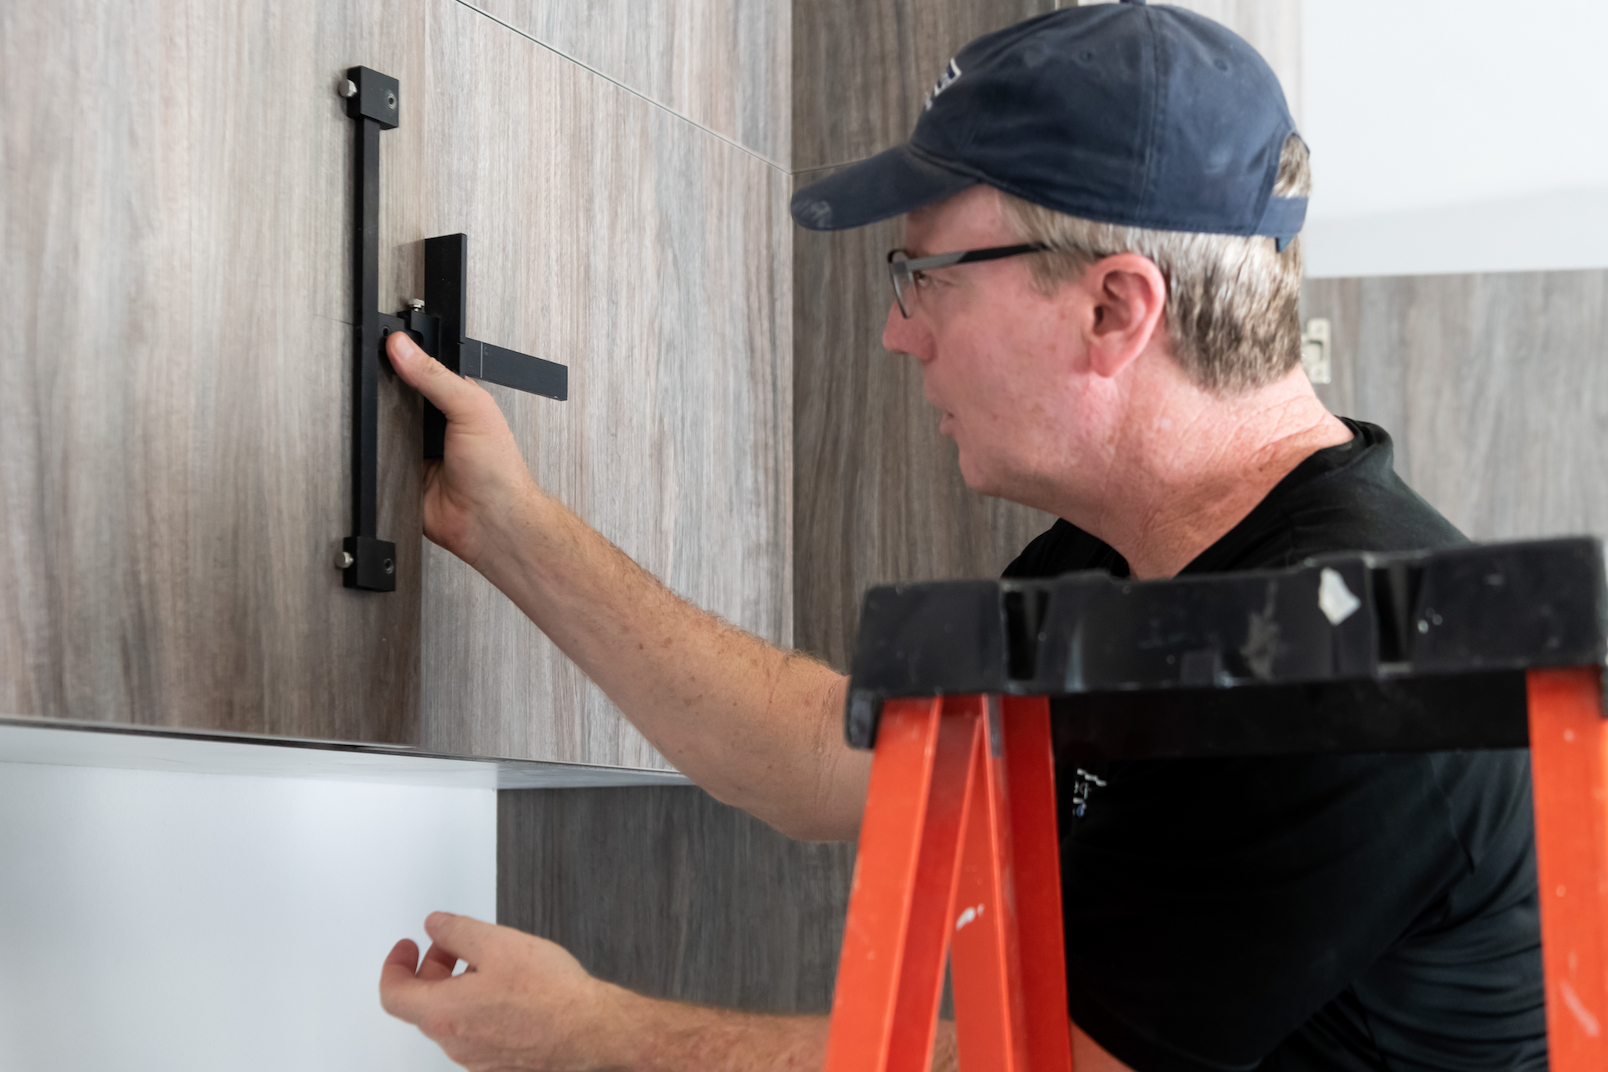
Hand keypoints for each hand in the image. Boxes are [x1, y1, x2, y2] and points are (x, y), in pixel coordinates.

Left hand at [380, 912, 632, 1071]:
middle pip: (422, 1005)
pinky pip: (474, 1030)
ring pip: (450, 1017)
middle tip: (448, 945)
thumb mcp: (497, 942)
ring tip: (486, 961)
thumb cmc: (550, 994)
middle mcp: (455, 1041)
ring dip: (455, 986)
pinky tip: (505, 986)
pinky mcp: (499, 1061)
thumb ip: (456, 930)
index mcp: (444, 1013)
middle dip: (430, 969)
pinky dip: (475, 1005)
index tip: (407, 946)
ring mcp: (476, 1057)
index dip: (395, 966)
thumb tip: (436, 925)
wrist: (591, 1029)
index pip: (394, 994)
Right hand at [386, 331, 538, 569]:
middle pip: (394, 397)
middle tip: (374, 385)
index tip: (380, 346)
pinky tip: (375, 448)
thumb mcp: (472, 409)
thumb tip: (404, 348)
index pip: (420, 370)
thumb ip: (437, 376)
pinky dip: (372, 455)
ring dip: (377, 425)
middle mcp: (433, 423)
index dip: (401, 358)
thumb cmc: (498, 471)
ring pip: (381, 427)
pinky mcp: (399, 473)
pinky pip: (375, 459)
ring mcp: (414, 448)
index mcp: (454, 400)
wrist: (489, 522)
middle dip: (383, 393)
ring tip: (375, 418)